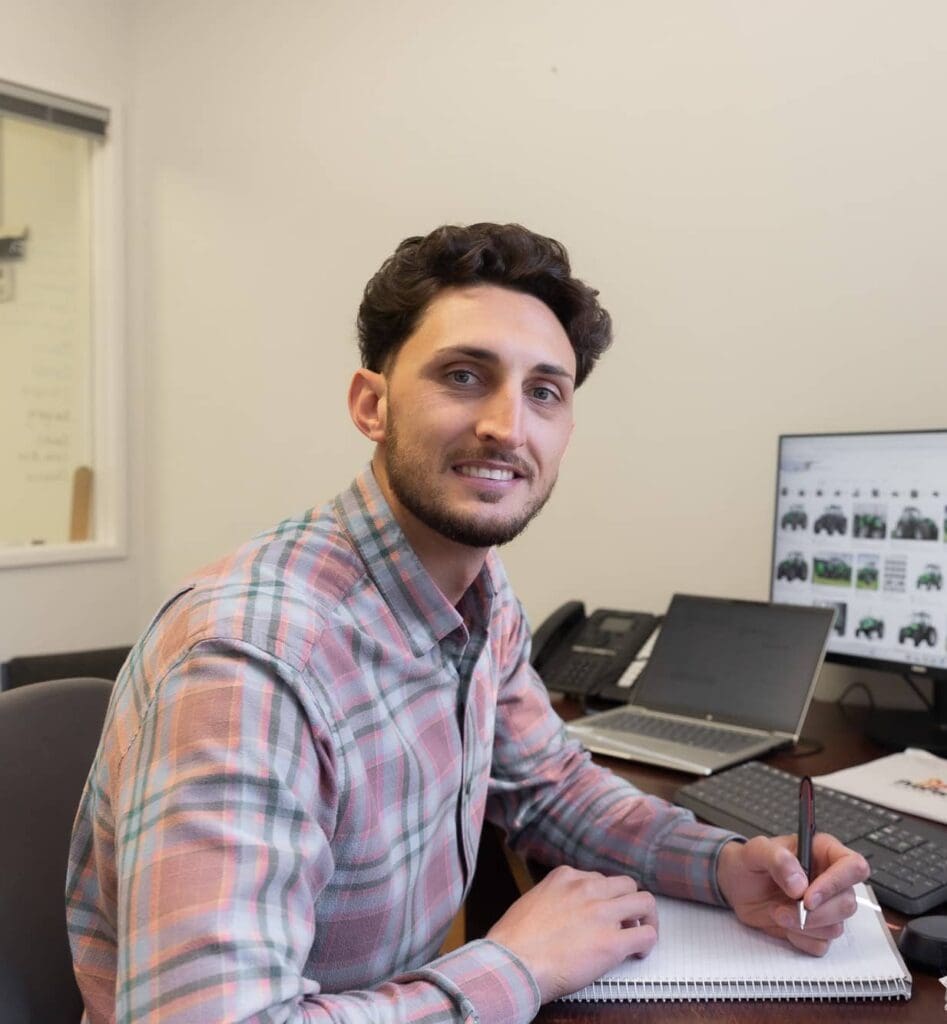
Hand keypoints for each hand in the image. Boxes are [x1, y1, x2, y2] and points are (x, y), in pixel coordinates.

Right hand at [485, 865, 657, 1002]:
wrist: (513, 963)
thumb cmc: (514, 941)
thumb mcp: (532, 900)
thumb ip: (555, 898)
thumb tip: (565, 912)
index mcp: (565, 877)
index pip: (598, 879)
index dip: (603, 898)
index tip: (603, 910)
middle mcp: (587, 889)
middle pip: (627, 885)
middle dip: (629, 902)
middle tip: (627, 920)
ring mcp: (602, 913)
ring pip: (645, 902)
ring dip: (646, 917)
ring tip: (640, 933)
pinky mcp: (613, 942)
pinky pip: (646, 935)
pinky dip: (647, 943)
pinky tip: (637, 953)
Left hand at [716, 833, 869, 955]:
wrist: (737, 886)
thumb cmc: (750, 862)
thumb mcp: (755, 851)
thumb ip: (777, 859)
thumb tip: (799, 884)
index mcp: (823, 852)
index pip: (854, 866)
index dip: (837, 883)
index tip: (808, 897)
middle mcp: (830, 880)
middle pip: (847, 903)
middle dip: (816, 912)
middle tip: (785, 908)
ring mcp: (826, 907)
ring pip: (837, 927)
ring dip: (804, 926)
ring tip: (777, 912)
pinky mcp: (816, 929)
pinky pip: (821, 944)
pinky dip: (800, 939)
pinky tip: (783, 923)